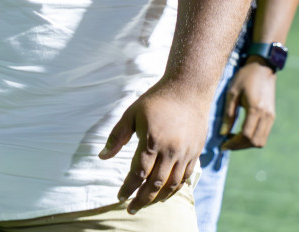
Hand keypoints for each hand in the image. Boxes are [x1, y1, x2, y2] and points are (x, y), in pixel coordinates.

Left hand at [100, 80, 210, 213]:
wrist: (188, 90)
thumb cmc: (155, 100)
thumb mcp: (131, 114)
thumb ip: (117, 136)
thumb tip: (102, 157)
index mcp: (151, 141)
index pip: (138, 173)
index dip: (128, 188)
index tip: (120, 197)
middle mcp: (170, 151)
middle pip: (155, 183)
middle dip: (142, 199)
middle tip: (131, 209)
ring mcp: (185, 153)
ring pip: (172, 184)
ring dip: (158, 197)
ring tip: (146, 203)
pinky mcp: (195, 153)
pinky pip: (186, 177)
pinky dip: (175, 188)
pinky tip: (165, 193)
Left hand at [221, 62, 276, 149]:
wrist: (262, 68)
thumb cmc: (244, 77)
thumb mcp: (232, 92)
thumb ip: (228, 114)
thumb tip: (223, 133)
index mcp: (255, 109)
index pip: (246, 135)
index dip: (234, 143)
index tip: (223, 144)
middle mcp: (266, 116)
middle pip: (255, 142)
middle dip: (240, 146)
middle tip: (226, 143)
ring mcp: (271, 117)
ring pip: (261, 141)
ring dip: (247, 144)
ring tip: (232, 139)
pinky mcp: (272, 116)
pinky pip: (263, 134)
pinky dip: (253, 138)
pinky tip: (241, 133)